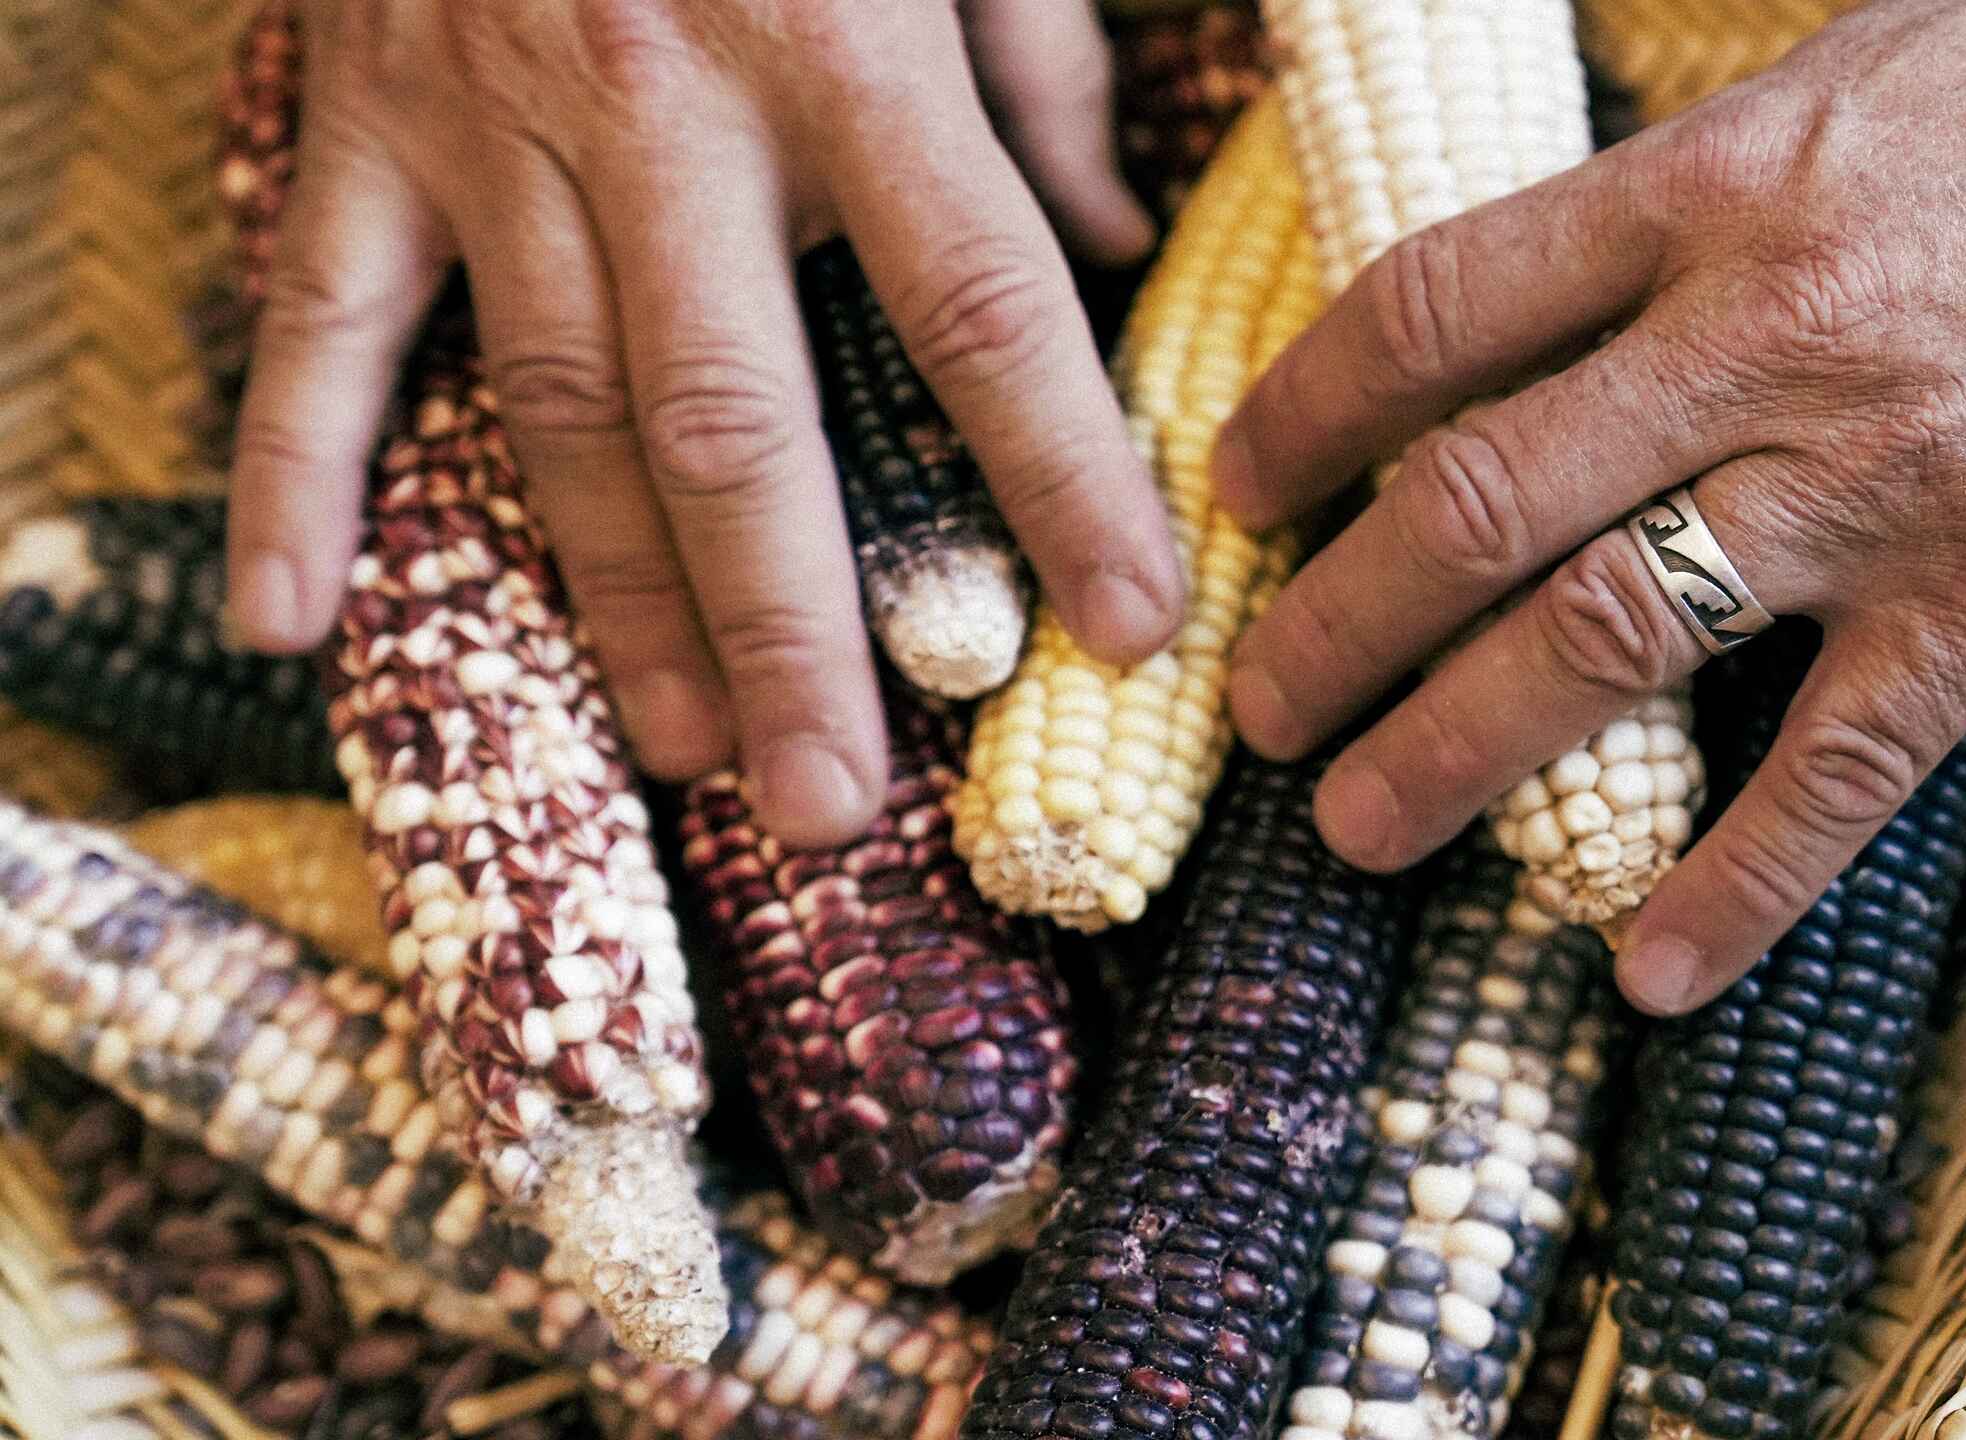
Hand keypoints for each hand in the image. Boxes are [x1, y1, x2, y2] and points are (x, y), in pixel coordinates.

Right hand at [225, 0, 1186, 847]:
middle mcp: (665, 111)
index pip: (987, 308)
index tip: (1131, 625)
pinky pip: (319, 319)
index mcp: (846, 50)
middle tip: (836, 806)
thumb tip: (1109, 251)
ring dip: (615, 600)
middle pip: (739, 421)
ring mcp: (487, 124)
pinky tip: (289, 620)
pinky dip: (296, 470)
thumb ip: (1040, 69)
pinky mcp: (357, 117)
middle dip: (794, 630)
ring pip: (554, 411)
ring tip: (680, 749)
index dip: (1067, 477)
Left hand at [1213, 0, 1965, 1012]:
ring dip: (1456, 749)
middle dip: (1340, 620)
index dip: (1311, 409)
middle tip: (1259, 704)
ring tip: (1356, 829)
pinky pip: (1839, 770)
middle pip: (1479, 498)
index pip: (1439, 307)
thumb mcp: (1872, 65)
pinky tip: (1653, 970)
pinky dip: (1736, 884)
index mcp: (1720, 186)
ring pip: (1607, 636)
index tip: (1248, 486)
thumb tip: (1582, 267)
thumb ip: (1715, 182)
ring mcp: (1881, 476)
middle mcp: (1768, 336)